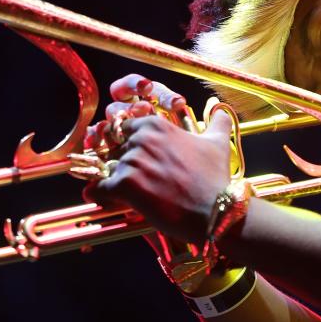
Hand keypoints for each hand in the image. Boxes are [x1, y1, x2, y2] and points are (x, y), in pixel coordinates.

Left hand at [85, 73, 233, 242]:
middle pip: (117, 151)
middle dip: (123, 165)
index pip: (127, 130)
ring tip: (129, 196)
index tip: (141, 161)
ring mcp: (132, 161)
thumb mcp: (218, 144)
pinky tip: (112, 202)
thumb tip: (221, 111)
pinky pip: (100, 190)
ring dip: (115, 183)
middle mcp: (141, 139)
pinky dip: (103, 197)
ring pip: (108, 171)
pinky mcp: (124, 185)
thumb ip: (217, 123)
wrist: (215, 210)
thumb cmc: (215, 178)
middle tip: (139, 181)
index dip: (133, 147)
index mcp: (156, 125)